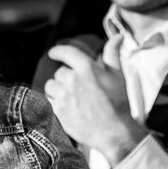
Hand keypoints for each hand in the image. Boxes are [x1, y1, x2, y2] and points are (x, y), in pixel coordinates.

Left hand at [43, 44, 145, 162]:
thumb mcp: (118, 75)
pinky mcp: (58, 111)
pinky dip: (55, 103)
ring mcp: (64, 96)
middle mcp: (72, 80)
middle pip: (59, 72)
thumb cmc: (118, 103)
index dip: (58, 51)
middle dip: (66, 78)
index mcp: (86, 68)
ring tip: (70, 98)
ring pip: (51, 86)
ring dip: (57, 90)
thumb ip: (112, 54)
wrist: (114, 132)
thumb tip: (117, 36)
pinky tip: (67, 107)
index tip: (54, 53)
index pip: (65, 52)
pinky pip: (49, 101)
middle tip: (76, 87)